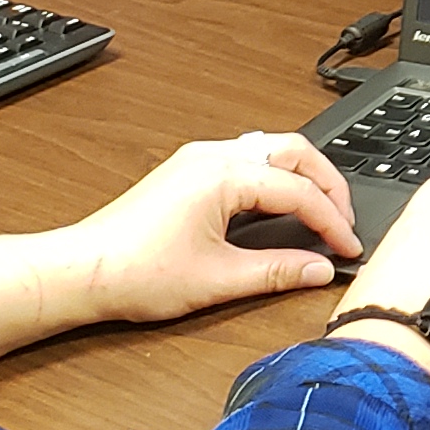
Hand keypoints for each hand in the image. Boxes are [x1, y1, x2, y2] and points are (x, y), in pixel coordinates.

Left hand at [0, 133, 360, 373]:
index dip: (332, 221)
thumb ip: (278, 271)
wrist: (80, 272)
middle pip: (293, 151)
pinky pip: (246, 159)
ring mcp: (197, 159)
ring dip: (301, 177)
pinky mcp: (186, 171)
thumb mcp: (219, 280)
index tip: (349, 248)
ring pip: (270, 150)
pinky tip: (279, 207)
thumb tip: (319, 269)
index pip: (299, 190)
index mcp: (224, 175)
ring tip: (320, 213)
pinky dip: (275, 178)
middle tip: (344, 222)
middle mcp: (212, 155)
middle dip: (327, 185)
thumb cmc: (135, 272)